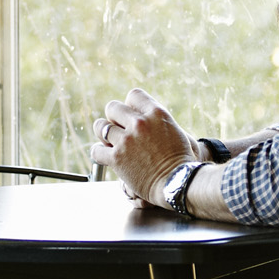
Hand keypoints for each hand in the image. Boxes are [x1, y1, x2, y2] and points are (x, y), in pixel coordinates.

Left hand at [90, 88, 197, 207]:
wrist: (178, 183)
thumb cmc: (182, 162)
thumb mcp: (177, 131)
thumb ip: (159, 121)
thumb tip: (147, 118)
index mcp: (157, 113)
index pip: (134, 95)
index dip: (130, 105)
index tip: (131, 116)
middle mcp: (140, 123)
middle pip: (113, 107)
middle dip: (114, 117)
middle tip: (119, 129)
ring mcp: (127, 140)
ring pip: (100, 126)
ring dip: (103, 133)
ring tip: (108, 141)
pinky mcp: (117, 158)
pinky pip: (96, 150)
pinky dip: (99, 153)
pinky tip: (105, 156)